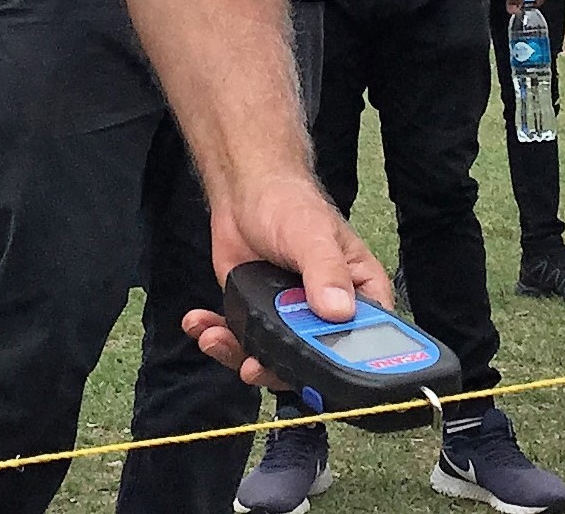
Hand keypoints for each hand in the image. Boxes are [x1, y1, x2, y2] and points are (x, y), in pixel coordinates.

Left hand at [182, 168, 390, 385]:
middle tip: (252, 366)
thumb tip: (338, 311)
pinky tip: (201, 325)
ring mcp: (290, 320)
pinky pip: (241, 342)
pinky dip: (219, 339)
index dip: (341, 367)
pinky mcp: (258, 318)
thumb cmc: (290, 203)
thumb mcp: (313, 236)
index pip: (364, 343)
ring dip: (239, 355)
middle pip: (313, 362)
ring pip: (272, 359)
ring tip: (215, 339)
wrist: (246, 192)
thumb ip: (327, 272)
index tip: (308, 372)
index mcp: (359, 296)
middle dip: (277, 368)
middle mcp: (327, 315)